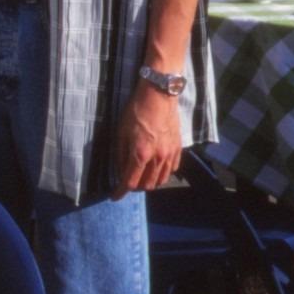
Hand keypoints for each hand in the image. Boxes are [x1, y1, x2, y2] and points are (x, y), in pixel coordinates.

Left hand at [113, 83, 182, 197]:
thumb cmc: (136, 111)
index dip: (121, 192)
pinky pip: (171, 169)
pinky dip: (162, 173)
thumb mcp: (121, 132)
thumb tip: (120, 170)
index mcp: (140, 154)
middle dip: (135, 187)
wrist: (158, 96)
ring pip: (161, 180)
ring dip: (150, 182)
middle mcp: (157, 158)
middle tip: (127, 181)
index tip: (115, 196)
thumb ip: (120, 154)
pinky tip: (155, 168)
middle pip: (147, 185)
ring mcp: (170, 154)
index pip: (130, 181)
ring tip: (141, 176)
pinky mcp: (178, 149)